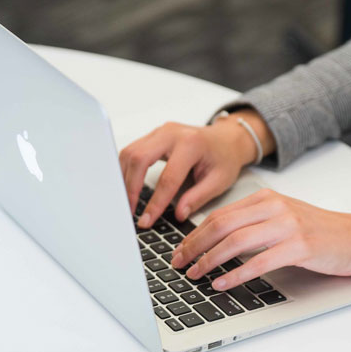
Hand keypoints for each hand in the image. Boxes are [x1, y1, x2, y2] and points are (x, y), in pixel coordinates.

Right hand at [119, 110, 274, 227]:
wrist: (226, 139)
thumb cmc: (224, 157)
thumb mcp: (219, 181)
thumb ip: (198, 197)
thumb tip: (179, 214)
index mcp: (191, 144)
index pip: (168, 178)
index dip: (155, 202)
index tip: (147, 220)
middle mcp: (172, 133)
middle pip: (139, 158)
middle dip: (131, 188)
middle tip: (129, 211)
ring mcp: (160, 132)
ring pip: (130, 153)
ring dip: (124, 178)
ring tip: (126, 201)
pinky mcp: (153, 136)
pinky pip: (132, 151)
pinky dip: (126, 170)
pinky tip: (127, 186)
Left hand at [171, 189, 350, 289]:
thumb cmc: (320, 231)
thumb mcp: (283, 217)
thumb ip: (253, 223)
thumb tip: (216, 241)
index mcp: (266, 199)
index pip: (220, 214)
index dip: (195, 234)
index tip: (181, 251)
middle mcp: (274, 208)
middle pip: (222, 225)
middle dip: (194, 246)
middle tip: (179, 264)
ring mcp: (287, 226)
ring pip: (236, 242)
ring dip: (210, 260)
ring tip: (195, 274)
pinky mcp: (300, 247)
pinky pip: (259, 262)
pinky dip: (236, 274)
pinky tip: (222, 283)